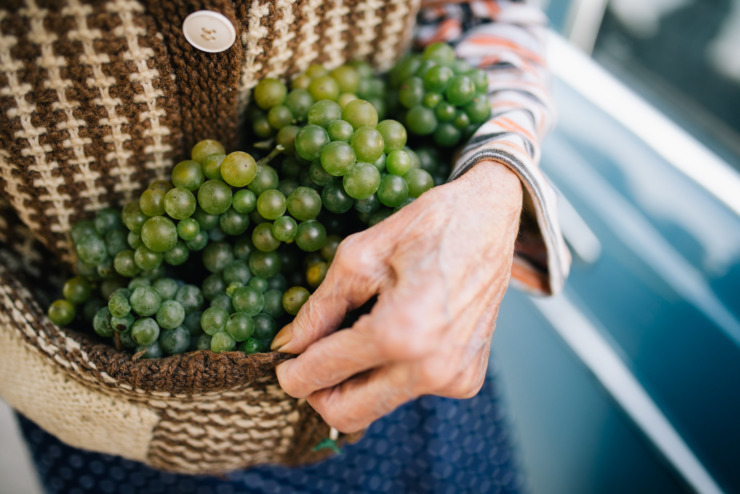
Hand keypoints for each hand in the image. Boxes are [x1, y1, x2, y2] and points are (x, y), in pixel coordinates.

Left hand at [272, 161, 522, 432]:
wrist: (490, 220)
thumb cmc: (427, 226)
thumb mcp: (358, 257)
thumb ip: (319, 309)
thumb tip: (288, 346)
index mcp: (401, 333)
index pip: (322, 374)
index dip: (291, 371)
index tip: (281, 360)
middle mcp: (432, 368)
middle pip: (348, 414)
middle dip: (318, 390)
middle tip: (310, 357)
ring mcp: (453, 379)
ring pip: (377, 405)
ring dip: (355, 380)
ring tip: (359, 332)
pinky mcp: (467, 379)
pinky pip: (410, 391)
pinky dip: (390, 372)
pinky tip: (398, 332)